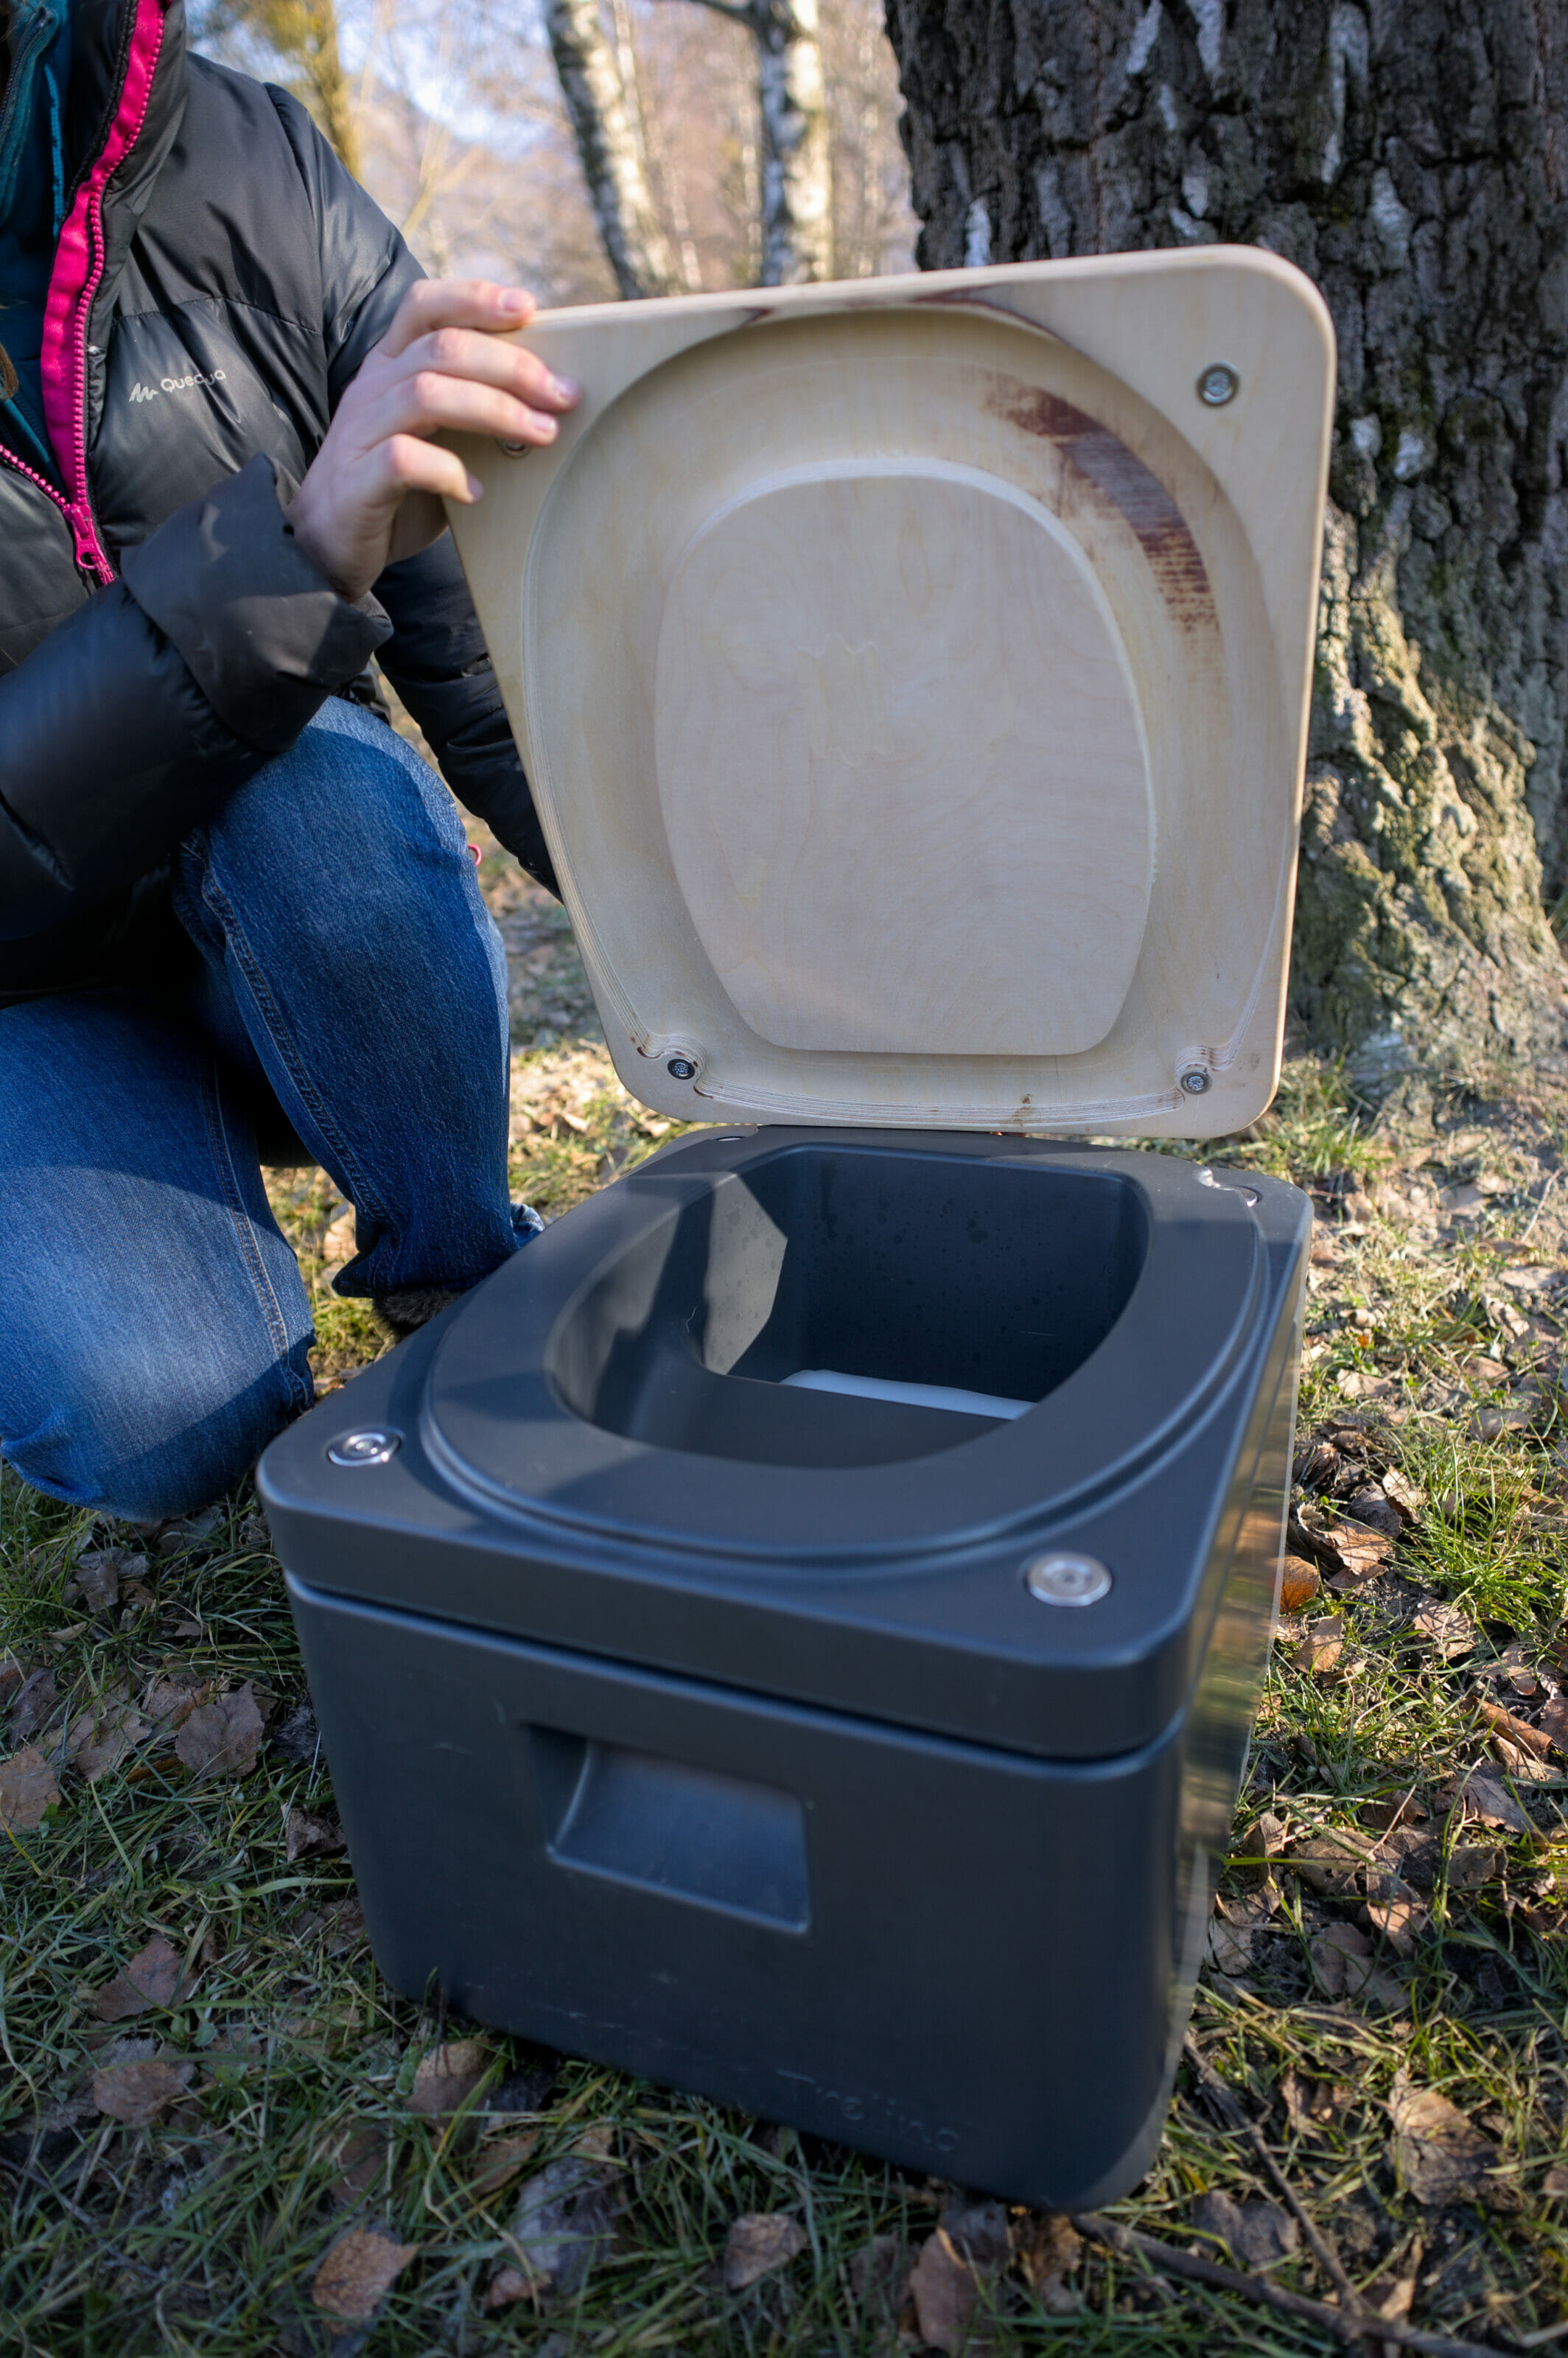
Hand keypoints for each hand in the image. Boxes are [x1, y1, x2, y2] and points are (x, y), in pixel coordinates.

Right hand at [285, 279, 577, 601]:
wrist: (327, 547)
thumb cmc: (396, 489)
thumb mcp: (435, 436)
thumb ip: (471, 410)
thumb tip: (546, 401)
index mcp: (389, 366)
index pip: (425, 305)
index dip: (475, 298)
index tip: (529, 309)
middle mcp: (371, 387)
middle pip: (442, 348)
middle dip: (512, 366)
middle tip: (564, 395)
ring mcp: (360, 432)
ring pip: (426, 394)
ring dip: (494, 410)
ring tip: (541, 434)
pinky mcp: (357, 482)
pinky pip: (404, 459)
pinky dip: (449, 471)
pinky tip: (477, 492)